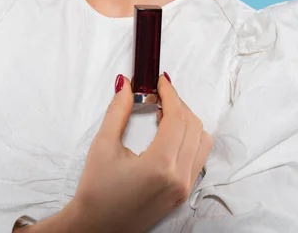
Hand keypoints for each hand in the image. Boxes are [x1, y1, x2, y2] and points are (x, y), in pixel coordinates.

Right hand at [68, 73, 212, 232]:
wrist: (96, 228)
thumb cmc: (96, 191)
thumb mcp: (103, 145)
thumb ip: (118, 110)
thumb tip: (126, 84)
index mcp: (161, 165)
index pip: (177, 117)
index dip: (170, 93)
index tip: (160, 80)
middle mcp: (179, 178)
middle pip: (194, 126)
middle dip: (178, 104)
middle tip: (158, 93)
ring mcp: (184, 188)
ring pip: (201, 142)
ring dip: (187, 121)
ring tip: (163, 112)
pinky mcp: (182, 194)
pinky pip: (197, 157)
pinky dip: (188, 138)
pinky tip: (167, 133)